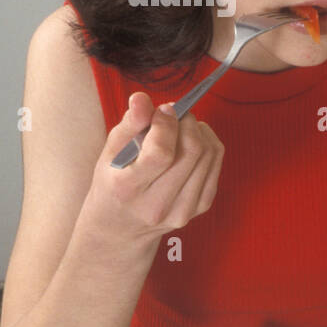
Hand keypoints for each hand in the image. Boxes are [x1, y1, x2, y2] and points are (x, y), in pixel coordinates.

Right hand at [80, 92, 224, 245]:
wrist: (121, 228)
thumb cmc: (113, 182)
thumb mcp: (110, 153)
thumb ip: (128, 124)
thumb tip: (142, 98)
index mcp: (127, 189)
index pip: (161, 153)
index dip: (167, 124)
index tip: (163, 110)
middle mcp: (157, 205)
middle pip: (192, 151)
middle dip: (187, 122)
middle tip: (175, 112)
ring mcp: (183, 210)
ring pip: (209, 154)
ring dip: (199, 130)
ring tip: (181, 125)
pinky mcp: (200, 207)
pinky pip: (216, 163)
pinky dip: (208, 144)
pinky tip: (191, 141)